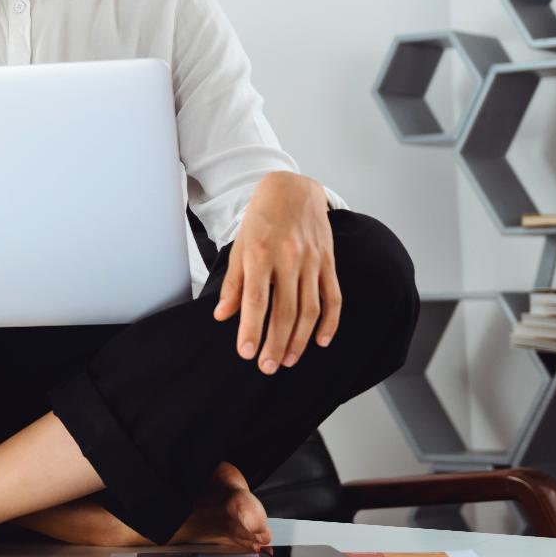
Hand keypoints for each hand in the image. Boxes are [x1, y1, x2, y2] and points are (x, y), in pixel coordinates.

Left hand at [212, 173, 339, 372]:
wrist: (293, 189)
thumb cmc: (262, 219)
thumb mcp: (240, 246)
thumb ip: (234, 283)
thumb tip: (222, 316)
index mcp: (261, 254)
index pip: (256, 300)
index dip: (251, 329)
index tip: (247, 353)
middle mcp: (288, 258)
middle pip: (285, 311)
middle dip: (276, 343)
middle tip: (267, 367)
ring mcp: (312, 261)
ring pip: (309, 309)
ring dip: (300, 339)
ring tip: (288, 360)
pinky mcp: (328, 261)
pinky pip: (333, 297)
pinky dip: (329, 322)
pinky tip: (320, 341)